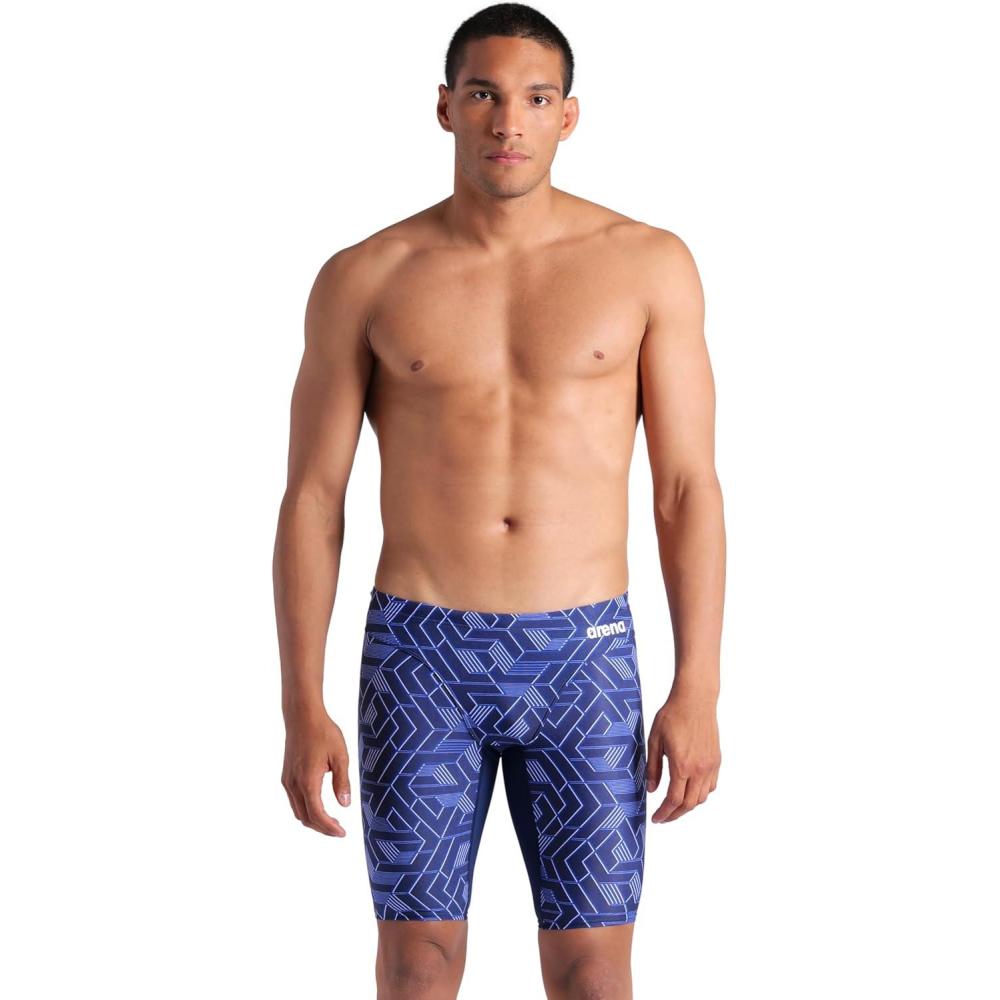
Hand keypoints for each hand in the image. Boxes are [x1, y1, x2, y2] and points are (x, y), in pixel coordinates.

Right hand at [281, 712, 351, 836]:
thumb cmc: (323, 733)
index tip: (342, 833)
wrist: (302, 717)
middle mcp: (294, 784)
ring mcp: (287, 781)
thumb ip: (342, 782)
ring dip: (313, 820)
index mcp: (308, 781)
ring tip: (331, 821)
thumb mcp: (340, 756)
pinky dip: (305, 809)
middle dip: (322, 828)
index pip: (317, 815)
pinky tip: (318, 806)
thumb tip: (345, 805)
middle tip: (339, 830)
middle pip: (306, 818)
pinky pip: (294, 801)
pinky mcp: (286, 776)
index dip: (329, 828)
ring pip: (298, 811)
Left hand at [646, 683, 720, 822]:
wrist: (695, 700)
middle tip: (664, 817)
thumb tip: (651, 790)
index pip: (674, 800)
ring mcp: (710, 765)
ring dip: (688, 805)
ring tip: (674, 805)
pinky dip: (700, 793)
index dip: (664, 813)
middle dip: (675, 815)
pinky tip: (690, 790)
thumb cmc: (672, 716)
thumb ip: (653, 767)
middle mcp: (699, 769)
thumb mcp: (655, 740)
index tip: (656, 819)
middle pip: (689, 804)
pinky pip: (711, 786)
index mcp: (682, 765)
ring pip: (702, 797)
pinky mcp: (716, 760)